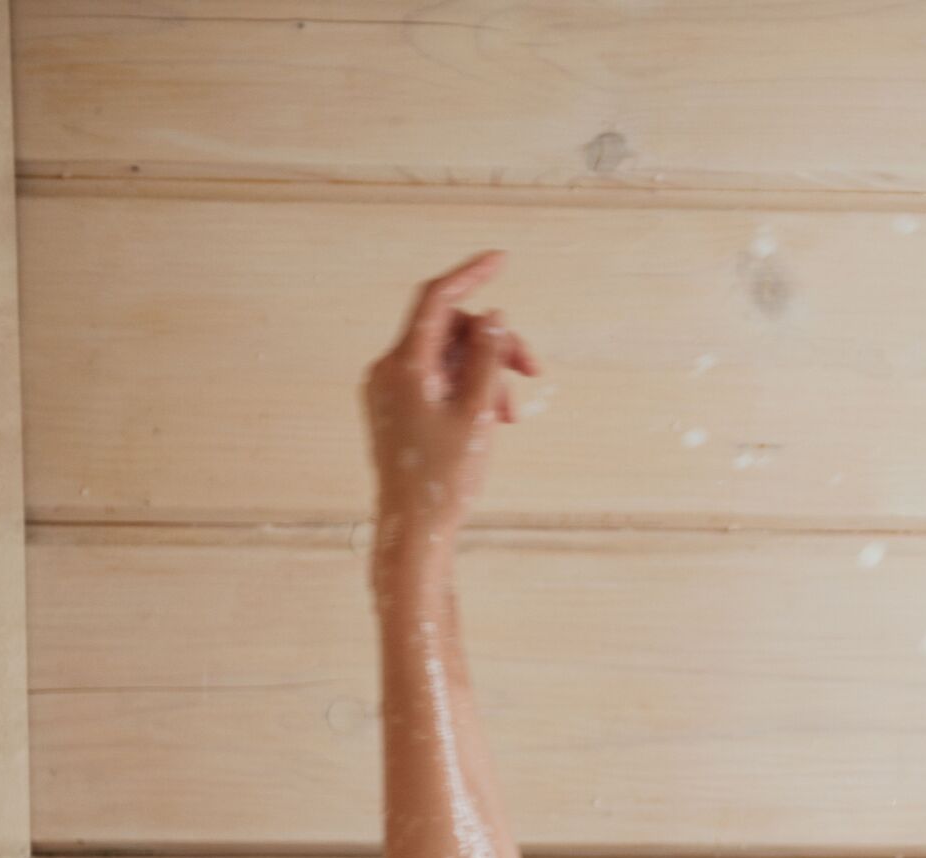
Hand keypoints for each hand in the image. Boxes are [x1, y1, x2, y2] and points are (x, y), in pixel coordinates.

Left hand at [362, 251, 540, 532]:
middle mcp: (390, 370)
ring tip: (512, 415)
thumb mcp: (477, 413)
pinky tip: (491, 419)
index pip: (437, 299)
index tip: (503, 260)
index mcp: (403, 365)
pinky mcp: (398, 409)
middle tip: (535, 372)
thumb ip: (486, 358)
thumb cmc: (445, 477)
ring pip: (448, 358)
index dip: (471, 275)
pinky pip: (438, 381)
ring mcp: (391, 390)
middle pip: (450, 331)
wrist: (414, 528)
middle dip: (494, 345)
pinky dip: (468, 390)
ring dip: (486, 374)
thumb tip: (494, 316)